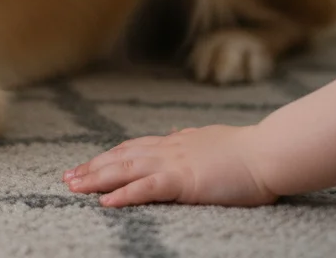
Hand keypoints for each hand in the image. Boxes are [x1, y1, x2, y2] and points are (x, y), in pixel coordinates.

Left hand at [62, 125, 278, 206]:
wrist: (269, 153)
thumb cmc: (247, 150)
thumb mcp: (211, 139)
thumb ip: (192, 139)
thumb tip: (181, 133)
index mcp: (175, 142)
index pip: (132, 148)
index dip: (108, 156)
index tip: (88, 163)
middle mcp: (168, 149)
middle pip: (120, 157)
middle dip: (91, 167)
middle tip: (66, 177)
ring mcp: (173, 164)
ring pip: (125, 170)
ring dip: (96, 178)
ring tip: (73, 187)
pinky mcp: (183, 180)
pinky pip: (146, 188)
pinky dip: (123, 194)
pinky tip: (105, 202)